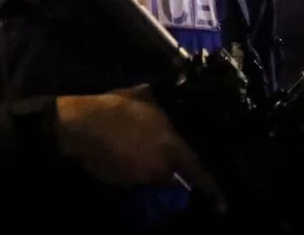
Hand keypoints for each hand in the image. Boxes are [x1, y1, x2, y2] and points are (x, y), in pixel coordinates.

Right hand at [55, 83, 225, 212]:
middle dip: (170, 168)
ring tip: (132, 145)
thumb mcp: (145, 98)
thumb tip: (163, 106)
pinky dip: (129, 169)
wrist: (81, 125)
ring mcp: (138, 179)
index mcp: (171, 147)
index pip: (197, 172)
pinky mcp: (119, 184)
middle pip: (172, 176)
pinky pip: (131, 178)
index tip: (222, 206)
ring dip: (147, 166)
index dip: (211, 189)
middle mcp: (159, 168)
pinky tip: (117, 152)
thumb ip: (161, 110)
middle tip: (157, 150)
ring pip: (150, 177)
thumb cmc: (117, 107)